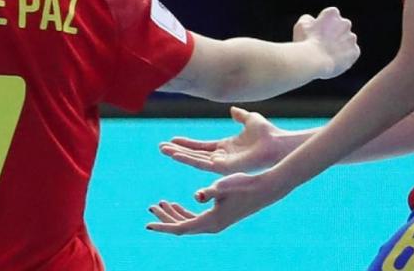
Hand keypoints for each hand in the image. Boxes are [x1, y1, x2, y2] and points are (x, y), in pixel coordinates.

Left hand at [146, 170, 288, 234]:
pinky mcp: (218, 216)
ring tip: (159, 202)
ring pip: (187, 222)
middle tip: (151, 206)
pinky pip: (194, 218)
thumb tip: (197, 196)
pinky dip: (183, 211)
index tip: (147, 224)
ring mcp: (215, 222)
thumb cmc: (245, 185)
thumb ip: (209, 192)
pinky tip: (175, 203)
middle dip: (164, 217)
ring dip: (172, 214)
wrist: (265, 189)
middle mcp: (212, 226)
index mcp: (211, 222)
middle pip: (181, 226)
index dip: (163, 226)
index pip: (180, 229)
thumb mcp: (224, 186)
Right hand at [159, 106, 285, 173]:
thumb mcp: (250, 119)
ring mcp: (223, 163)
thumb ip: (240, 115)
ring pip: (196, 160)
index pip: (201, 146)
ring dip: (179, 156)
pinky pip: (203, 164)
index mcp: (226, 147)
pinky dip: (189, 159)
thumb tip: (233, 109)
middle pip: (195, 155)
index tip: (172, 139)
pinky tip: (177, 155)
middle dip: (178, 151)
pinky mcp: (225, 167)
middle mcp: (222, 157)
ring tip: (164, 151)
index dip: (187, 144)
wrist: (277, 142)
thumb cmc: (267, 133)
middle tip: (161, 147)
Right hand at [293, 7, 358, 78]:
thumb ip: (309, 19)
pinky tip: (333, 60)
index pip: (330, 15)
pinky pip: (350, 53)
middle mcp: (345, 23)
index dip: (323, 24)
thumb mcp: (301, 24)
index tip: (317, 31)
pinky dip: (344, 56)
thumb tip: (313, 20)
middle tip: (322, 43)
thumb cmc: (306, 41)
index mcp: (332, 13)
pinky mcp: (355, 51)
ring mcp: (351, 38)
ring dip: (339, 45)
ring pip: (346, 40)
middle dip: (334, 33)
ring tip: (326, 54)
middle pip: (340, 27)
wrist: (315, 60)